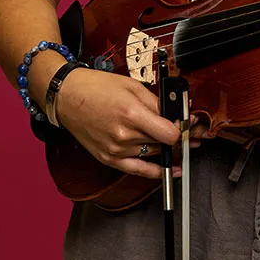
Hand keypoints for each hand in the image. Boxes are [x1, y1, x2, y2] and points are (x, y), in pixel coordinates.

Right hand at [53, 68, 183, 179]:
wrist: (67, 97)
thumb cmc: (97, 88)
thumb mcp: (133, 87)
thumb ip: (158, 103)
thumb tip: (178, 113)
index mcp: (132, 115)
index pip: (170, 133)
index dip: (183, 129)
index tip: (189, 124)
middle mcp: (124, 136)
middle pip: (165, 143)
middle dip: (180, 136)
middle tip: (192, 130)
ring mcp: (116, 150)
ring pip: (155, 153)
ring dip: (168, 147)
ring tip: (179, 140)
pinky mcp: (108, 158)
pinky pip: (138, 170)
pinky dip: (156, 172)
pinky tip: (172, 171)